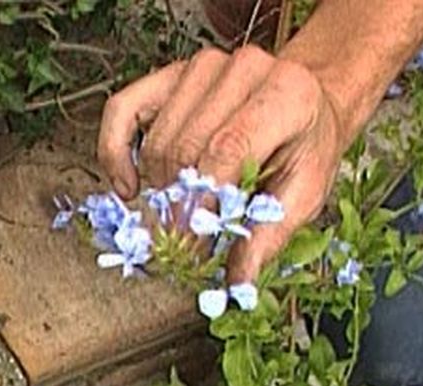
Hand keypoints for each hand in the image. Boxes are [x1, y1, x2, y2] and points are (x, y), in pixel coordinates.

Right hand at [97, 45, 348, 282]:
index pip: (228, 149)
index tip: (193, 246)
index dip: (204, 203)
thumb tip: (238, 283)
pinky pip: (122, 111)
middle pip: (187, 148)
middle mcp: (244, 69)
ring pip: (158, 140)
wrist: (307, 103)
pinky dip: (115, 152)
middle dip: (181, 206)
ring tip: (181, 212)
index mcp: (288, 94)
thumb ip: (271, 234)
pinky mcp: (172, 72)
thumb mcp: (307, 192)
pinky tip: (129, 186)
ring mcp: (203, 66)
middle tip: (185, 246)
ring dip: (161, 187)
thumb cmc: (307, 146)